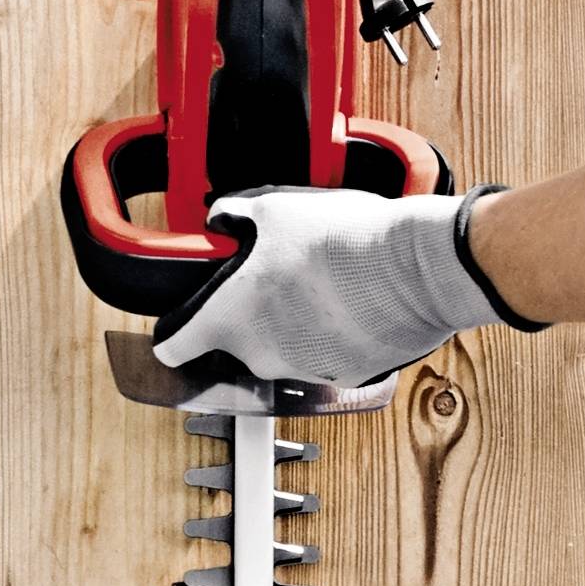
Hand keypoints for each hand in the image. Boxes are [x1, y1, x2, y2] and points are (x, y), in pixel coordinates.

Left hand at [151, 184, 543, 387]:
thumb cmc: (343, 241)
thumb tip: (222, 215)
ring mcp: (303, 370)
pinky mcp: (345, 376)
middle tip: (278, 281)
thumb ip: (236, 216)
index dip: (170, 339)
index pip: (175, 348)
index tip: (170, 337)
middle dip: (251, 317)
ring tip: (324, 284)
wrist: (414, 270)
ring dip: (295, 325)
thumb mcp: (277, 209)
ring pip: (284, 349)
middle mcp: (261, 355)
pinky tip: (352, 303)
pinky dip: (332, 336)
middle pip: (238, 344)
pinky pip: (326, 355)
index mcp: (231, 318)